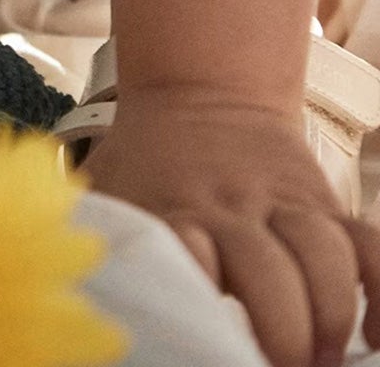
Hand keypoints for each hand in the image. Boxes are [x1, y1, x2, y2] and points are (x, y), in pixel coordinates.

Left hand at [82, 86, 379, 366]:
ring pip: (323, 253)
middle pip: (267, 269)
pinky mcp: (322, 201)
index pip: (188, 251)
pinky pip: (367, 244)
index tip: (203, 339)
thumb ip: (104, 241)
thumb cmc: (149, 165)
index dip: (201, 289)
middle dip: (282, 331)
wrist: (199, 90)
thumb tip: (79, 299)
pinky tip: (376, 335)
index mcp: (171, 208)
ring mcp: (283, 201)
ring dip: (331, 315)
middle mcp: (230, 205)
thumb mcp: (112, 192)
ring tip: (323, 360)